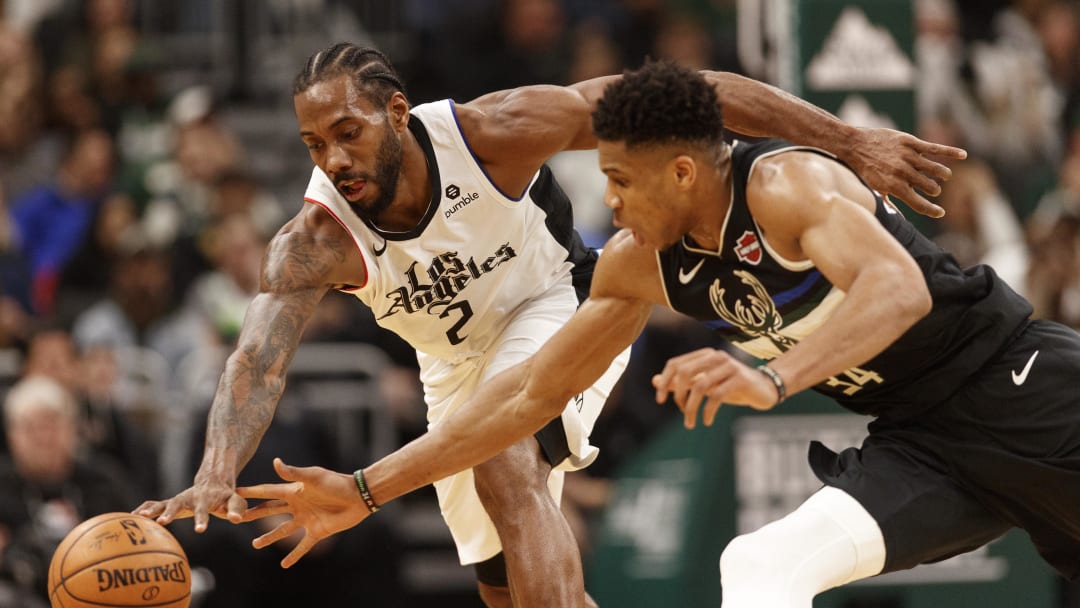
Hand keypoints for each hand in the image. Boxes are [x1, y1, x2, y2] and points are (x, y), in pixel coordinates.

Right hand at [133, 472, 245, 532]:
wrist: (214, 481)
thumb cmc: (226, 496)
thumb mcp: (235, 501)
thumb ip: (236, 510)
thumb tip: (237, 520)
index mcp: (206, 499)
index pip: (204, 510)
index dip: (202, 519)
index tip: (200, 530)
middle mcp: (189, 498)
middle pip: (177, 505)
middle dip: (169, 514)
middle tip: (161, 523)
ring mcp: (178, 500)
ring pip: (162, 504)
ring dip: (151, 510)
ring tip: (140, 517)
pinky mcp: (170, 504)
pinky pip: (154, 505)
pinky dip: (143, 509)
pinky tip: (131, 517)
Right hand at [235, 458, 368, 567]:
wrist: (358, 496)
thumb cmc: (336, 483)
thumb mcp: (314, 477)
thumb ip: (294, 473)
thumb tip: (275, 462)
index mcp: (294, 491)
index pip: (268, 492)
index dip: (251, 493)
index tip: (234, 493)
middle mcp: (297, 506)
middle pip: (271, 511)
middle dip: (254, 515)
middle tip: (236, 520)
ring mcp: (306, 520)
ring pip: (283, 531)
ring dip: (269, 538)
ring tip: (255, 544)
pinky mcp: (317, 531)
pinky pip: (303, 546)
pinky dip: (294, 555)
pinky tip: (284, 565)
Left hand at [652, 348, 779, 427]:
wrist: (764, 389)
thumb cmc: (730, 386)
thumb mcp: (705, 384)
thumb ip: (681, 382)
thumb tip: (654, 381)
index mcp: (704, 355)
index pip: (675, 364)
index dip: (664, 381)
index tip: (660, 400)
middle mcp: (715, 357)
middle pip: (685, 373)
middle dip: (678, 395)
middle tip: (680, 412)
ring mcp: (729, 366)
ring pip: (700, 386)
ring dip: (692, 408)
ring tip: (691, 423)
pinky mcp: (740, 379)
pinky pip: (717, 395)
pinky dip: (708, 411)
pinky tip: (707, 421)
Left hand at [843, 127, 966, 217]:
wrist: (854, 145)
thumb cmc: (864, 169)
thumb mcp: (874, 188)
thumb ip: (887, 202)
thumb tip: (896, 217)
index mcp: (894, 187)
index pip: (919, 204)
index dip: (931, 210)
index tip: (939, 213)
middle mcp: (903, 173)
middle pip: (930, 187)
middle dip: (933, 190)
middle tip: (932, 189)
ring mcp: (907, 157)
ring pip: (935, 169)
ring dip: (942, 174)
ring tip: (944, 177)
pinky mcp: (910, 142)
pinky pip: (934, 148)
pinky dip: (950, 152)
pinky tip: (963, 155)